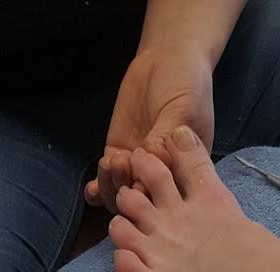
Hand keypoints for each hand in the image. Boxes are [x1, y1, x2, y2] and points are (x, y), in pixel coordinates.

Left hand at [86, 48, 214, 210]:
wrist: (167, 58)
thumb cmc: (185, 84)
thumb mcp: (182, 112)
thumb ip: (165, 139)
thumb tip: (151, 165)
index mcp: (186, 172)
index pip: (168, 200)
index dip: (152, 197)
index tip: (143, 179)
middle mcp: (162, 176)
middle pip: (141, 205)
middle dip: (127, 192)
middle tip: (123, 164)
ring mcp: (137, 168)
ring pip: (121, 197)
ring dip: (111, 187)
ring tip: (112, 161)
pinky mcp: (119, 157)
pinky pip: (105, 184)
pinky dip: (97, 191)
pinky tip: (93, 187)